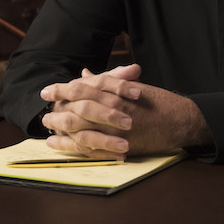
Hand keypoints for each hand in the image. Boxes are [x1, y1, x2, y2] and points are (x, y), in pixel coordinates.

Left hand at [41, 65, 211, 157]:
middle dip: (57, 111)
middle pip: (76, 110)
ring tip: (47, 129)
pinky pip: (89, 148)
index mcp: (114, 92)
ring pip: (79, 130)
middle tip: (43, 113)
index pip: (81, 89)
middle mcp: (112, 110)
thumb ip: (106, 81)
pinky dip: (71, 147)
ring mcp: (115, 130)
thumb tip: (84, 74)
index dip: (61, 89)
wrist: (180, 120)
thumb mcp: (132, 86)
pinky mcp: (119, 147)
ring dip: (60, 130)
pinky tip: (58, 145)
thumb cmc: (157, 101)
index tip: (46, 91)